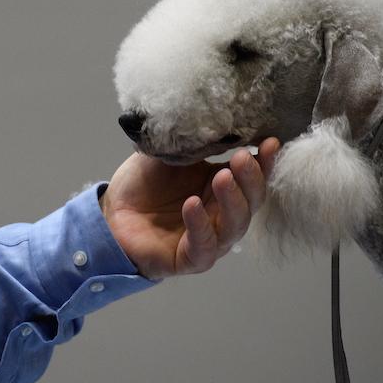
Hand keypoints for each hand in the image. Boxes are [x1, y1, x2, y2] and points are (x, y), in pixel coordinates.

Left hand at [101, 138, 278, 279]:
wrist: (111, 210)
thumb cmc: (145, 182)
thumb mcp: (171, 153)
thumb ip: (197, 142)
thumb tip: (224, 123)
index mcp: (223, 187)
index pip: (253, 177)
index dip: (265, 162)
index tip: (270, 142)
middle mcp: (223, 215)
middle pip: (251, 202)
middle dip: (250, 179)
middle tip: (242, 158)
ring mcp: (210, 239)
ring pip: (234, 226)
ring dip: (232, 201)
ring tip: (222, 178)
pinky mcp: (190, 259)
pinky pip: (203, 246)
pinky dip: (200, 225)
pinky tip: (192, 204)